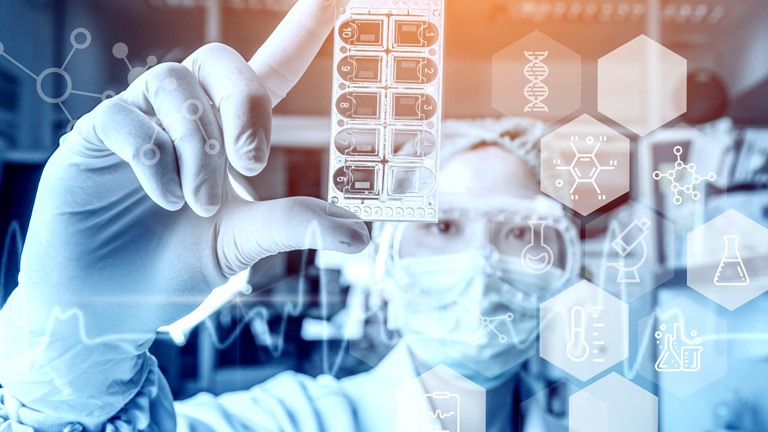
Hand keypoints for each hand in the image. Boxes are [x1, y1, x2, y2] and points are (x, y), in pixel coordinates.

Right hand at [0, 0, 364, 419]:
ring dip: (198, 148)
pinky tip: (163, 198)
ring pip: (173, 86)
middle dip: (244, 105)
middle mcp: (184, 118)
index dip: (301, 32)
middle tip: (252, 162)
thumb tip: (360, 232)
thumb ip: (292, 226)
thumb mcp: (242, 243)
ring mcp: (138, 123)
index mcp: (227, 135)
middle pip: (218, 61)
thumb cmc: (174, 268)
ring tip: (202, 204)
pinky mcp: (93, 139)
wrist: (107, 309)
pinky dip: (155, 159)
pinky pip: (126, 120)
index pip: (269, 69)